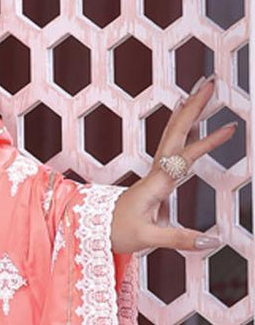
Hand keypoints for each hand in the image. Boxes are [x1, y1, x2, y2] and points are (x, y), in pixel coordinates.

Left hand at [110, 77, 237, 254]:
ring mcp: (155, 171)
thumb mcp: (147, 238)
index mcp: (155, 184)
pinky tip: (184, 116)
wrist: (96, 230)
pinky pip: (170, 144)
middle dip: (193, 107)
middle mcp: (155, 172)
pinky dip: (179, 126)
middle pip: (175, 133)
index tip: (229, 129)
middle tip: (210, 84)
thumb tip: (212, 239)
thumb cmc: (118, 232)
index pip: (184, 158)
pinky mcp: (156, 176)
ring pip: (172, 134)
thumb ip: (179, 239)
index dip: (206, 143)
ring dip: (187, 111)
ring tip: (201, 90)